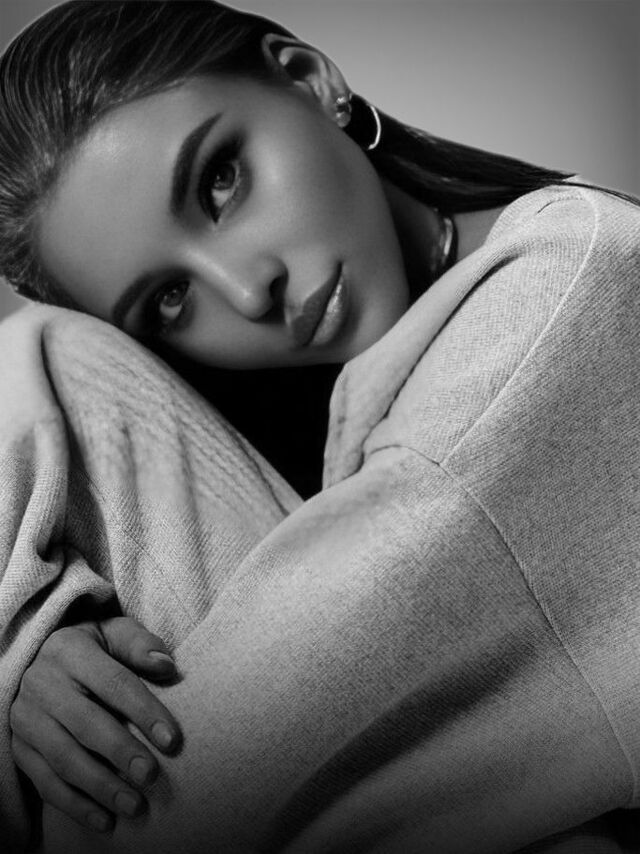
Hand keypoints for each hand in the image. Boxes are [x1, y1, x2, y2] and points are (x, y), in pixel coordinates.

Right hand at [10, 616, 180, 833]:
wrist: (39, 661)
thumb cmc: (93, 649)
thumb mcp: (114, 633)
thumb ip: (140, 644)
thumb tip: (167, 666)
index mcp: (70, 649)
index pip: (113, 682)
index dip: (143, 710)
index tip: (171, 739)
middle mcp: (42, 683)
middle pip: (85, 722)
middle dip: (120, 752)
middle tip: (151, 776)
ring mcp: (26, 718)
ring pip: (63, 758)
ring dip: (100, 786)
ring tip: (134, 805)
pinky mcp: (19, 748)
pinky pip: (45, 782)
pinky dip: (75, 805)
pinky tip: (105, 821)